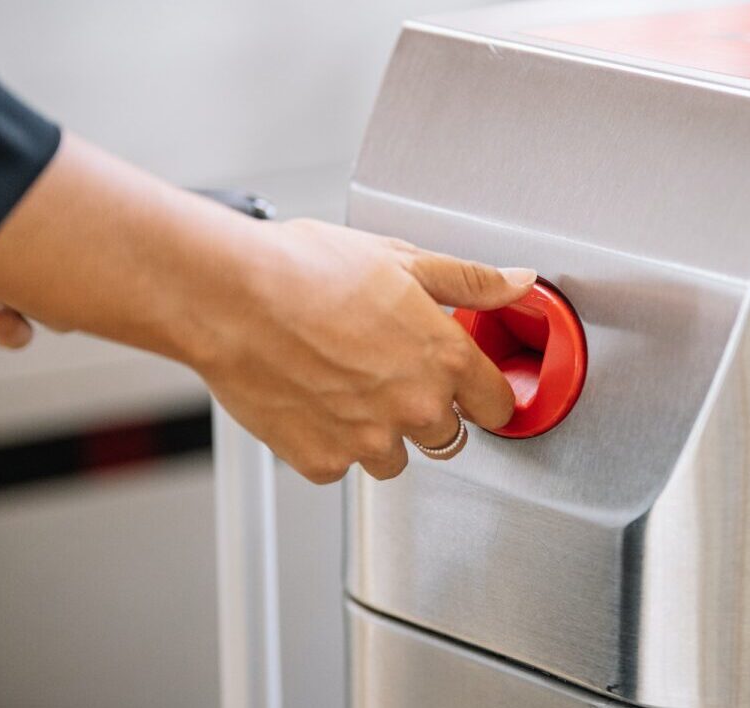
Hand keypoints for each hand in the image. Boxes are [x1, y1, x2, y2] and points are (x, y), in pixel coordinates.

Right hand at [0, 133, 531, 484]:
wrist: (231, 298)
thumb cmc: (305, 270)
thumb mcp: (403, 260)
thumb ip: (469, 281)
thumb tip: (518, 284)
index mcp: (444, 357)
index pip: (498, 405)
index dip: (485, 394)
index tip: (473, 390)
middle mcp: (416, 407)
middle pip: (447, 435)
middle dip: (425, 409)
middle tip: (385, 372)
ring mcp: (369, 441)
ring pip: (393, 457)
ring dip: (379, 432)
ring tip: (343, 385)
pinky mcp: (322, 461)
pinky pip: (339, 465)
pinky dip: (328, 441)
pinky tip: (310, 400)